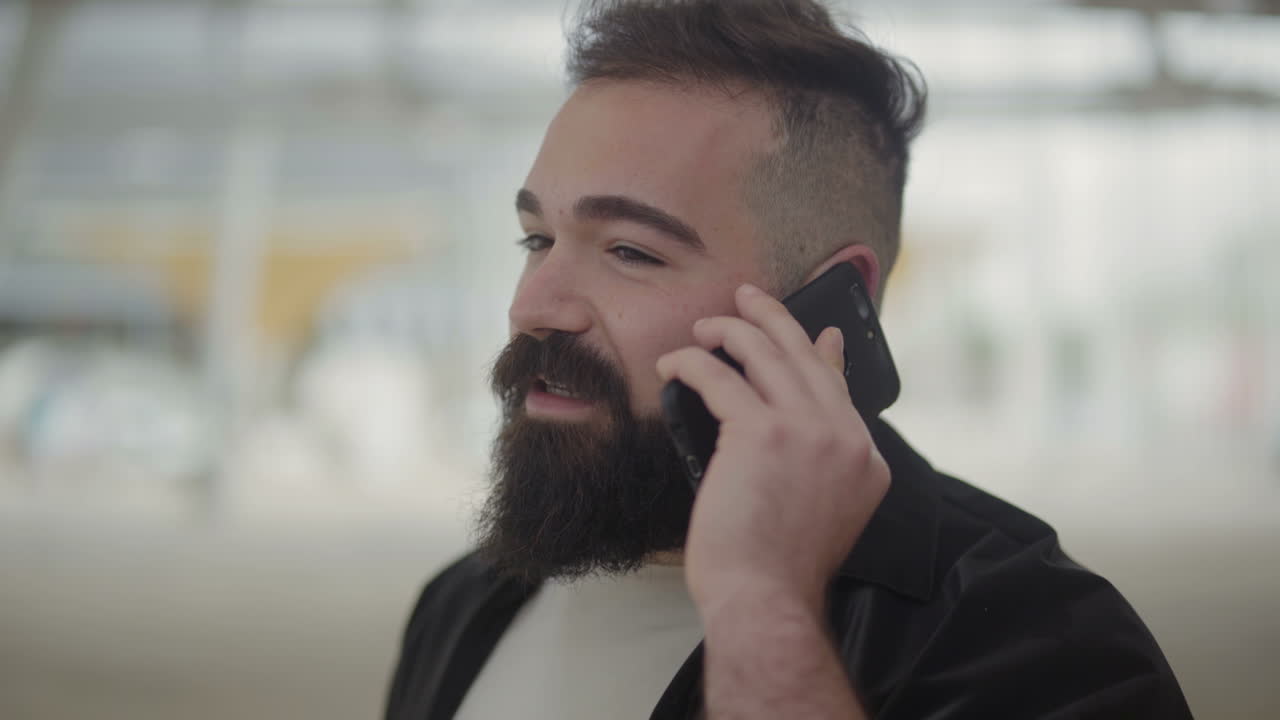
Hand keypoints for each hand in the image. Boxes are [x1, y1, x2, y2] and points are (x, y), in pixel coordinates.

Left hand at [656, 282, 890, 615]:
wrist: (767, 597)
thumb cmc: (781, 568)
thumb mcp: (826, 510)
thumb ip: (823, 464)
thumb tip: (799, 426)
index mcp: (865, 458)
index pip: (840, 387)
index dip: (822, 353)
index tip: (815, 333)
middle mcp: (844, 436)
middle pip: (806, 355)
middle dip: (772, 318)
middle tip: (748, 298)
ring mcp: (807, 430)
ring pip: (765, 354)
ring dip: (730, 330)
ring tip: (705, 327)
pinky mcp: (760, 431)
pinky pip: (719, 377)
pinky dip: (691, 364)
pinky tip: (674, 364)